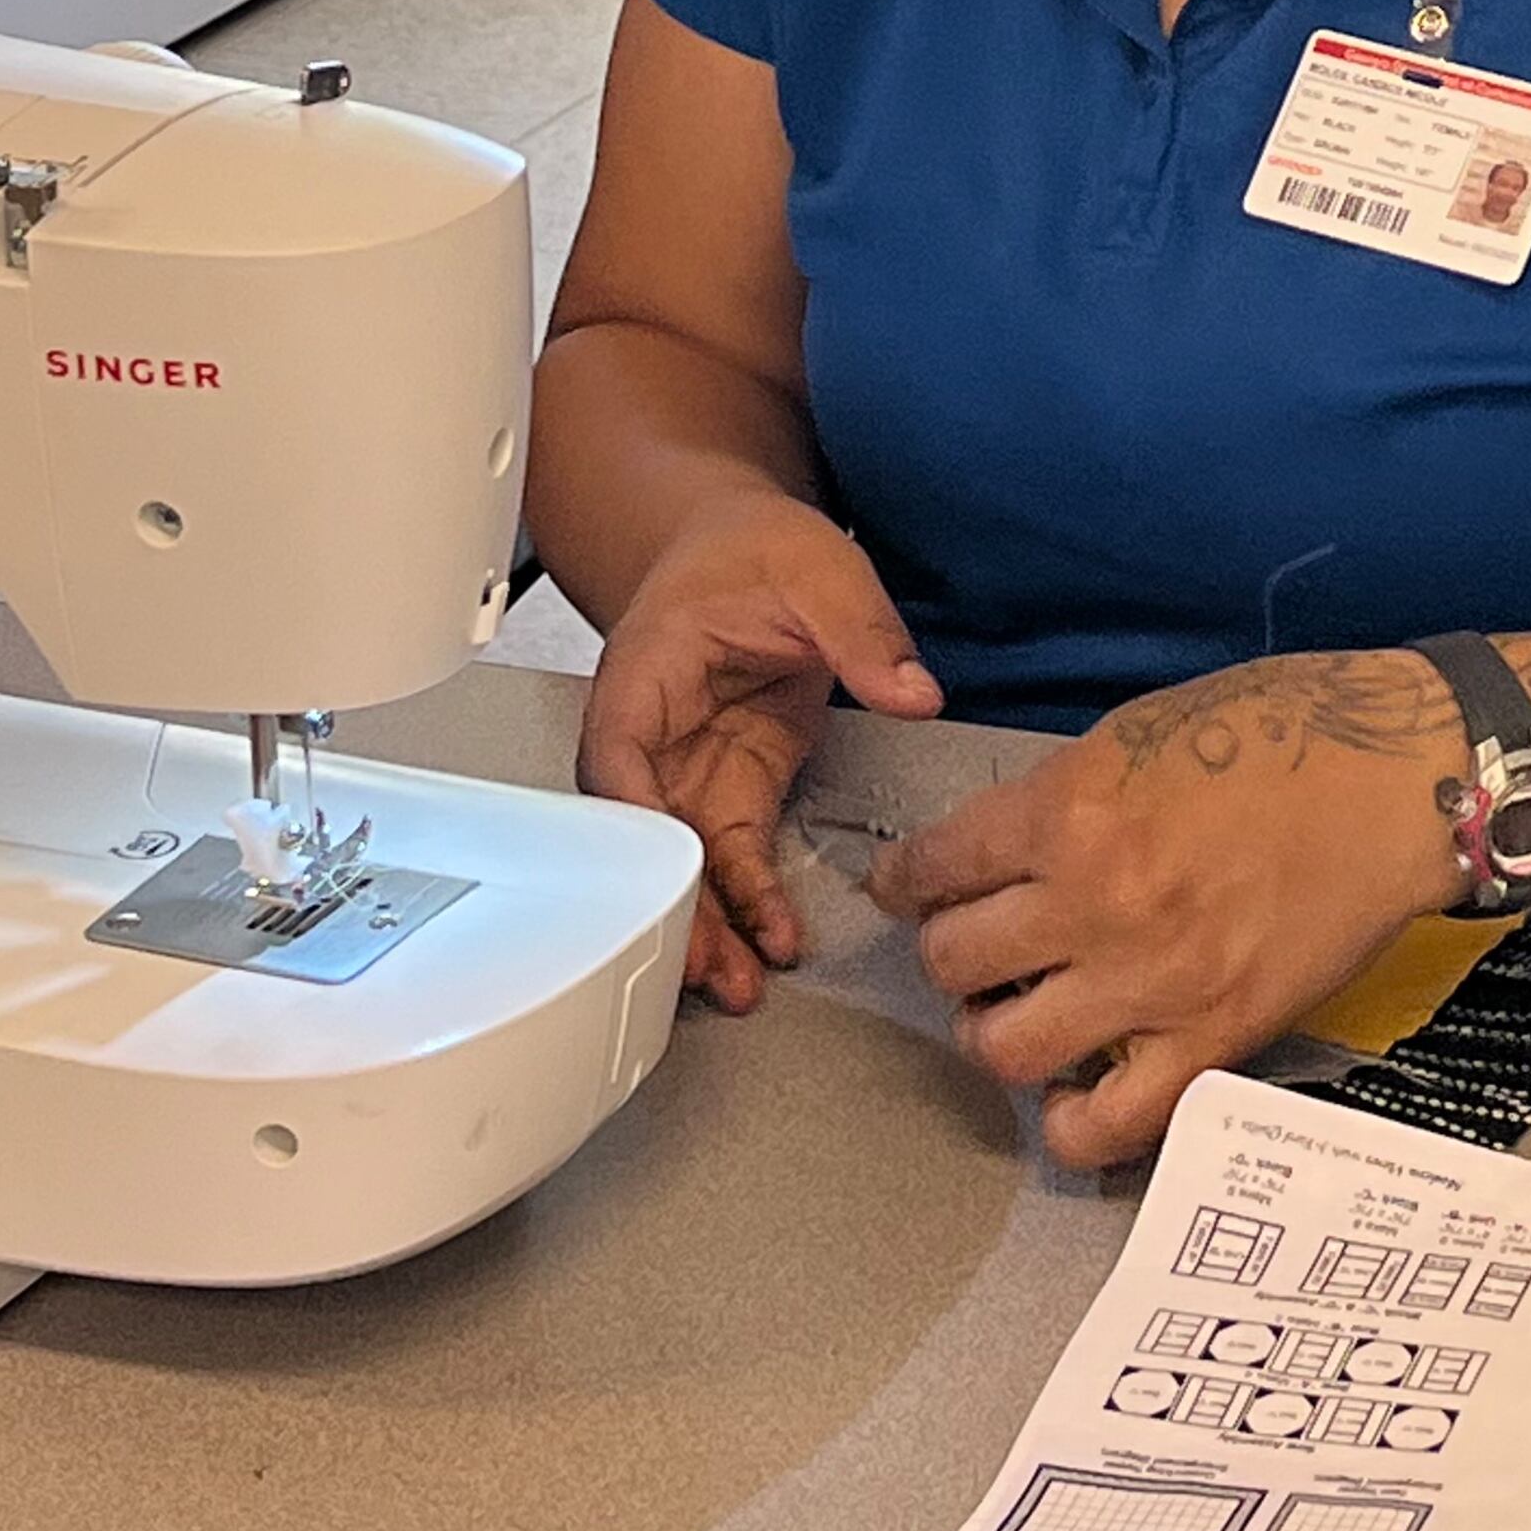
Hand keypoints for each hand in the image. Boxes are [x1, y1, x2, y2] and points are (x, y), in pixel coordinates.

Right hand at [577, 495, 941, 1008]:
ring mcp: (688, 771)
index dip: (635, 827)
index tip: (665, 877)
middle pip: (643, 839)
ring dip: (707, 927)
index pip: (618, 763)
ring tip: (739, 985)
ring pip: (683, 865)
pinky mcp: (730, 787)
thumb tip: (912, 690)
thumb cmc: (748, 548)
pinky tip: (775, 942)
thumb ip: (862, 631)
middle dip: (672, 907)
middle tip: (709, 966)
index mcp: (642, 677)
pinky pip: (732, 858)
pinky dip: (750, 903)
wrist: (740, 545)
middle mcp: (651, 738)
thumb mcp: (816, 569)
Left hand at [870, 650, 1463, 1170]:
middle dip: (951, 953)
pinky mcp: (1211, 1042)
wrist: (1402, 783)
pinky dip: (1074, 1121)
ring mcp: (1151, 983)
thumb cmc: (1286, 730)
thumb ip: (1067, 794)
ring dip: (997, 1031)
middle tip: (978, 946)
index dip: (905, 881)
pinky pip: (1107, 1125)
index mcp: (1073, 806)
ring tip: (1021, 1012)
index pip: (937, 865)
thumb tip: (1005, 847)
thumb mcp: (1145, 729)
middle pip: (955, 962)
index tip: (905, 888)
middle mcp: (1095, 901)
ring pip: (1006, 1049)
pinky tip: (1079, 1087)